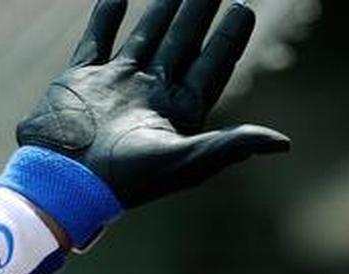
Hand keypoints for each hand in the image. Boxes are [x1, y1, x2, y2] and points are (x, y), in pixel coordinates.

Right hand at [16, 0, 289, 207]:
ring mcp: (115, 85)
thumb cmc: (127, 178)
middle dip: (199, 15)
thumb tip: (283, 143)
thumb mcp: (186, 161)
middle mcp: (151, 95)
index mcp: (178, 112)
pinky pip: (96, 40)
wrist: (64, 181)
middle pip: (183, 45)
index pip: (211, 66)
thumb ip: (232, 145)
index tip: (245, 8)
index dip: (229, 38)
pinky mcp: (81, 79)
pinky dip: (105, 17)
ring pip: (145, 37)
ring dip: (161, 12)